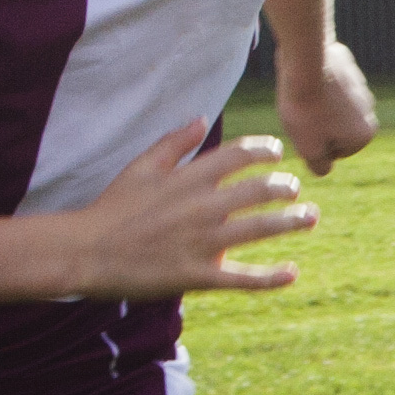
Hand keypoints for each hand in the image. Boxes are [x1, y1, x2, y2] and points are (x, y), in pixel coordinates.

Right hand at [61, 125, 318, 299]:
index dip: (264, 150)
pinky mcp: (197, 275)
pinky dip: (270, 277)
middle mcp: (200, 206)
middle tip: (294, 189)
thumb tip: (200, 117)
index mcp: (187, 178)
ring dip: (291, 222)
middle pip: (258, 190)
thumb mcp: (139, 167)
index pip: (238, 155)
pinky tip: (292, 273)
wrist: (85, 252)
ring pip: (259, 228)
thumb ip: (172, 143)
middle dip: (284, 187)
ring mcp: (201, 241)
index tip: (276, 152)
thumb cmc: (111, 208)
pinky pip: (242, 277)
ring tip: (310, 218)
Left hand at [275, 44, 380, 172]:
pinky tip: (306, 80)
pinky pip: (330, 86)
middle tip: (301, 114)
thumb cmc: (306, 109)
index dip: (314, 145)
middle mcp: (370, 113)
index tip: (305, 130)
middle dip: (318, 125)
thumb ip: (319, 166)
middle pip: (336, 130)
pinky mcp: (349, 70)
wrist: (305, 62)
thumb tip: (324, 169)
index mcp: (365, 135)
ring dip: (317, 105)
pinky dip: (318, 86)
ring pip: (333, 107)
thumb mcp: (308, 148)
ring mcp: (362, 88)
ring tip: (301, 97)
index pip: (335, 153)